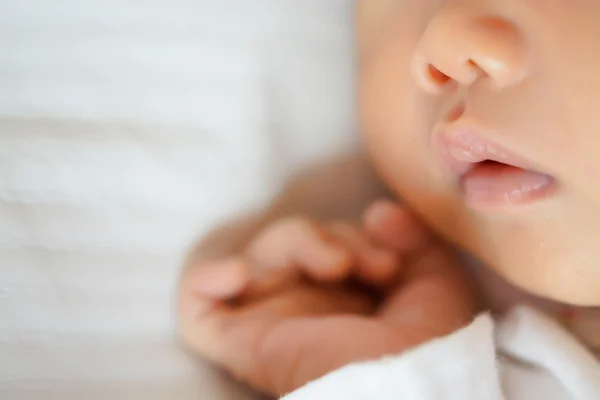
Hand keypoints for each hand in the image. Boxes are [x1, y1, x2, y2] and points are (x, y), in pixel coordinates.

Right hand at [177, 200, 473, 395]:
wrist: (403, 386)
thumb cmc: (428, 347)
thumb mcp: (439, 286)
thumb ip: (416, 240)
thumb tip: (375, 212)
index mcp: (342, 304)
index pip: (327, 247)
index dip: (354, 238)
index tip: (389, 261)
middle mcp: (303, 311)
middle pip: (291, 243)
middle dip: (331, 237)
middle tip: (371, 267)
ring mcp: (269, 323)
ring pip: (257, 256)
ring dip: (298, 242)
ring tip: (335, 266)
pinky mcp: (238, 339)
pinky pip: (195, 302)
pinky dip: (206, 278)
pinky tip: (237, 275)